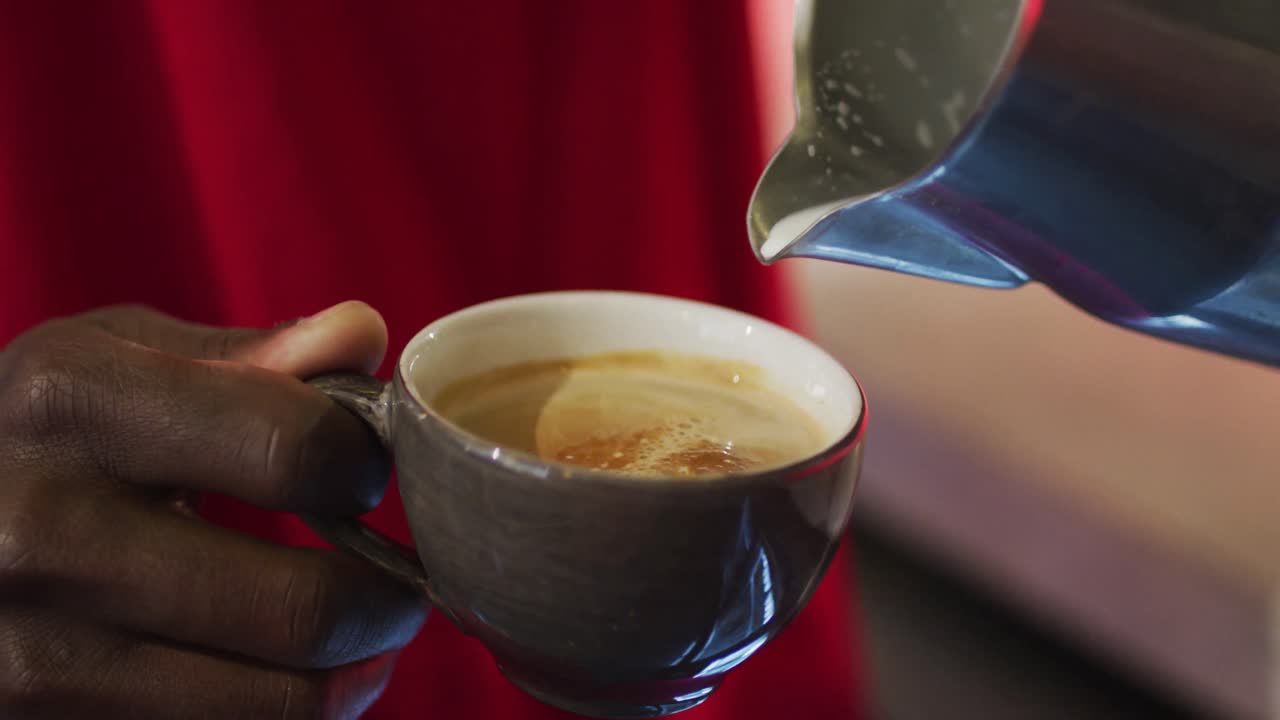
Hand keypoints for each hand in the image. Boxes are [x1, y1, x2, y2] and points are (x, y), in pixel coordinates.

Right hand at [0, 302, 426, 718]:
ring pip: (277, 701)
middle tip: (402, 587)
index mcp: (73, 405)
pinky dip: (286, 714)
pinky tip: (288, 680)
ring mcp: (30, 651)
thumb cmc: (32, 434)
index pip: (293, 449)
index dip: (364, 464)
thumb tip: (363, 334)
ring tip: (363, 641)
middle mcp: (40, 531)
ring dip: (352, 675)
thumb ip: (244, 355)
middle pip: (301, 605)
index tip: (371, 473)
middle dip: (386, 602)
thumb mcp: (107, 362)